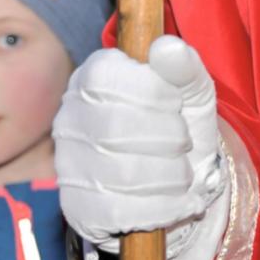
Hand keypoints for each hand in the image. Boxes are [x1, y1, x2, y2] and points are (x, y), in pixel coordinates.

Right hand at [54, 36, 228, 259]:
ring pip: (122, 173)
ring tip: (183, 173)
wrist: (180, 183)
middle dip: (168, 138)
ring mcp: (69, 166)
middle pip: (115, 128)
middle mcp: (69, 118)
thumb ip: (184, 66)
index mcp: (91, 76)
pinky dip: (163, 208)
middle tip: (184, 143)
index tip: (176, 105)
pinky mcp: (78, 209)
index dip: (154, 94)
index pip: (108, 78)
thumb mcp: (191, 90)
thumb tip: (167, 47)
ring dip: (170, 175)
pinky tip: (176, 200)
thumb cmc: (180, 124)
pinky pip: (121, 211)